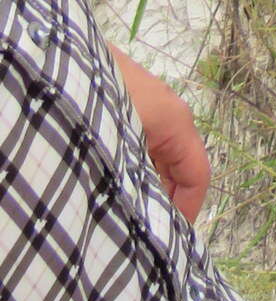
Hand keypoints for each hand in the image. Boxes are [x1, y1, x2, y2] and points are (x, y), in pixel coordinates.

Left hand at [108, 44, 211, 224]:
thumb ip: (137, 187)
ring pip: (155, 151)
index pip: (197, 172)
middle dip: (165, 199)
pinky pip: (135, 138)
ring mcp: (140, 102)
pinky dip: (130, 163)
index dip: (188, 210)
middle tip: (141, 232)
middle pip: (178, 162)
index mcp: (174, 118)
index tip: (168, 240)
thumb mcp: (119, 153)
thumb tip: (145, 225)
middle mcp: (164, 108)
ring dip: (145, 182)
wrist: (53, 60)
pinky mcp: (116, 99)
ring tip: (122, 211)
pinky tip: (105, 180)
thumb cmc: (93, 106)